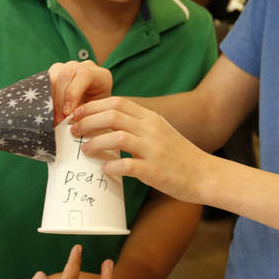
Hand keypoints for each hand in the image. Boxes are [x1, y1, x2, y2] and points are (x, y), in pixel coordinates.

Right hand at [48, 61, 113, 124]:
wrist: (94, 107)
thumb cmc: (97, 110)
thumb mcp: (96, 111)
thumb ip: (86, 111)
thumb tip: (70, 117)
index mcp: (100, 74)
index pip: (84, 75)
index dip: (73, 93)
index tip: (68, 112)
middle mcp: (83, 66)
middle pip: (65, 74)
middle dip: (59, 99)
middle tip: (59, 118)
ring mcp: (68, 67)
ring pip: (53, 76)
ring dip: (50, 98)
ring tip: (53, 116)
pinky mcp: (55, 72)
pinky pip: (45, 80)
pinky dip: (45, 96)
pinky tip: (47, 109)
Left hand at [69, 98, 214, 203]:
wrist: (206, 175)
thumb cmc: (179, 156)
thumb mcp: (160, 132)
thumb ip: (138, 126)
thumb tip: (107, 126)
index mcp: (151, 118)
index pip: (117, 102)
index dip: (93, 106)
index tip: (77, 114)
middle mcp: (152, 129)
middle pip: (113, 115)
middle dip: (87, 121)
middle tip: (73, 130)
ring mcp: (154, 149)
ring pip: (117, 137)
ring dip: (95, 142)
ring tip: (84, 150)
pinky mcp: (155, 171)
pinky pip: (127, 165)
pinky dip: (111, 166)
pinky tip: (104, 169)